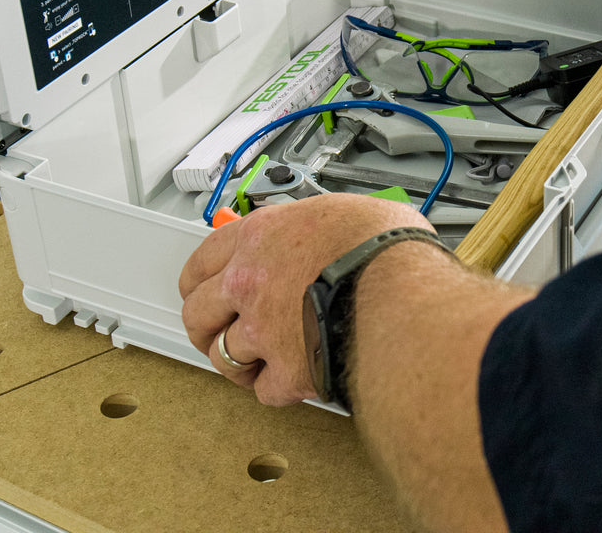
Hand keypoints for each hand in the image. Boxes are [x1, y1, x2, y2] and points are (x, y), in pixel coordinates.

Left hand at [179, 193, 430, 405]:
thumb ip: (317, 227)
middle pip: (197, 313)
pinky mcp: (287, 372)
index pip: (201, 262)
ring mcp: (263, 329)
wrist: (403, 291)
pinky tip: (294, 379)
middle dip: (207, 328)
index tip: (203, 291)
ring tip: (261, 362)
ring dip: (240, 362)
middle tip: (222, 333)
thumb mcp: (343, 210)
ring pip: (224, 356)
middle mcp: (249, 281)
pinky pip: (265, 390)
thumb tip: (333, 232)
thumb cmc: (385, 247)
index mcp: (260, 236)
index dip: (198, 283)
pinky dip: (278, 388)